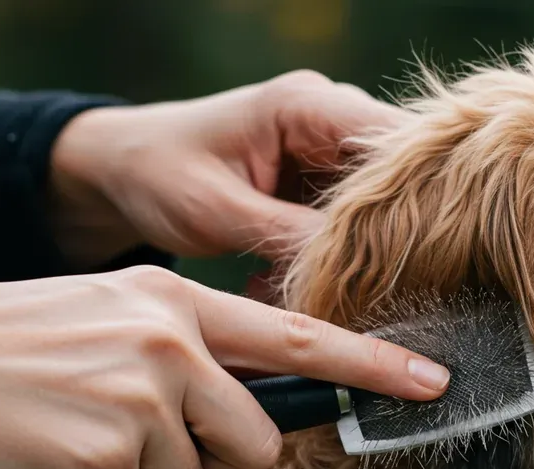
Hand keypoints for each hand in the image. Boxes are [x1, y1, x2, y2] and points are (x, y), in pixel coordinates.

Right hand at [0, 266, 448, 468]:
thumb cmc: (19, 342)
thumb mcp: (115, 314)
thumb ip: (190, 351)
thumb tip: (255, 416)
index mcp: (177, 299)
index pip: (300, 334)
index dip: (374, 362)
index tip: (433, 380)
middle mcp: (170, 342)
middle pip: (254, 443)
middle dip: (212, 461)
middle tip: (142, 441)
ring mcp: (140, 398)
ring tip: (81, 440)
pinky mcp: (106, 456)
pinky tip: (52, 466)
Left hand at [47, 71, 405, 268]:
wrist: (119, 172)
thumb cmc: (156, 174)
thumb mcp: (218, 210)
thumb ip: (286, 234)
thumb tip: (356, 268)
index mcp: (306, 105)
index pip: (392, 140)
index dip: (414, 193)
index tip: (413, 254)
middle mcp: (328, 121)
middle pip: (395, 176)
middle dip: (388, 236)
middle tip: (373, 292)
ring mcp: (325, 154)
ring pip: (375, 207)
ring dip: (355, 256)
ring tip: (327, 298)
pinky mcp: (316, 186)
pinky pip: (346, 224)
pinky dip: (328, 260)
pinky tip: (297, 291)